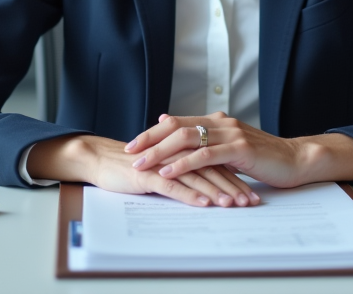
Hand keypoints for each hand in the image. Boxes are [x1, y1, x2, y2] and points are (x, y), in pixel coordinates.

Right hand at [26, 134, 255, 206]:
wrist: (101, 159)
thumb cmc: (132, 165)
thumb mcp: (163, 164)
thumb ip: (184, 165)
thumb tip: (207, 179)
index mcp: (182, 148)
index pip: (215, 163)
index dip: (235, 177)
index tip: (252, 192)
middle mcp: (176, 153)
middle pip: (211, 169)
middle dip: (233, 186)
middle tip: (251, 202)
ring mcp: (163, 162)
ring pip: (197, 177)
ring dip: (217, 191)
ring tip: (235, 205)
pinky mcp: (148, 174)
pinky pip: (174, 185)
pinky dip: (191, 194)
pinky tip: (206, 204)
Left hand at [126, 113, 352, 187]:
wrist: (295, 160)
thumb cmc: (263, 158)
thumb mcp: (230, 148)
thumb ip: (206, 141)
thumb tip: (175, 130)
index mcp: (217, 121)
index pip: (177, 123)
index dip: (152, 133)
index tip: (132, 144)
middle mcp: (221, 122)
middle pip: (176, 128)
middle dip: (149, 141)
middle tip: (128, 153)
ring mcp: (230, 133)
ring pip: (186, 139)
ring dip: (161, 152)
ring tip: (142, 164)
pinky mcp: (239, 149)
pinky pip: (204, 155)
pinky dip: (183, 163)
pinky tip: (168, 172)